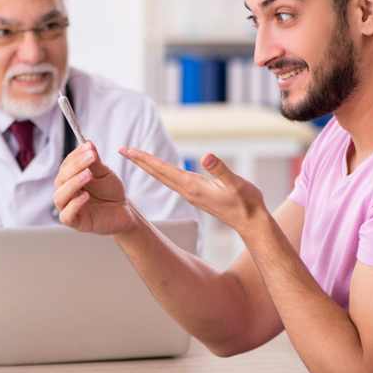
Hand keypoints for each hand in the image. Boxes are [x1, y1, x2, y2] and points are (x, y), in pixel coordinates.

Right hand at [53, 142, 138, 234]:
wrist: (124, 211)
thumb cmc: (111, 193)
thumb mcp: (104, 174)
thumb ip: (95, 161)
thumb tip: (87, 143)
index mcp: (70, 180)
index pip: (66, 165)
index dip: (75, 155)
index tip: (88, 147)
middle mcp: (66, 193)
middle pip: (61, 179)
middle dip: (75, 166)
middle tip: (90, 157)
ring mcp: (69, 208)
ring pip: (60, 196)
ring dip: (73, 183)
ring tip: (88, 175)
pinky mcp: (76, 223)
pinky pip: (67, 215)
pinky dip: (74, 204)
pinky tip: (85, 195)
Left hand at [119, 148, 267, 236]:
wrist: (250, 222)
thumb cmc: (246, 203)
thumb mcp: (235, 183)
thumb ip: (220, 170)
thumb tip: (206, 156)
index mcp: (192, 186)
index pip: (162, 169)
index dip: (144, 159)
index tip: (127, 150)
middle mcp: (187, 191)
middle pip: (157, 173)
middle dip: (139, 161)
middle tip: (122, 149)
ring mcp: (191, 194)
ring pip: (163, 177)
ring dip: (148, 166)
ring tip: (136, 157)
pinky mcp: (196, 194)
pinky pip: (172, 180)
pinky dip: (161, 172)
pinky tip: (159, 170)